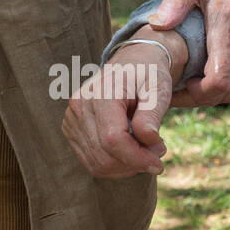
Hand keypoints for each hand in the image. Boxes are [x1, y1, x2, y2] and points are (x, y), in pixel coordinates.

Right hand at [62, 30, 186, 178]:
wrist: (129, 63)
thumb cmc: (147, 75)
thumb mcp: (157, 88)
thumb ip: (152, 112)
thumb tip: (148, 137)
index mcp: (100, 93)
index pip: (113, 139)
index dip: (137, 158)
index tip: (158, 163)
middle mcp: (80, 105)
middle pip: (104, 156)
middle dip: (134, 163)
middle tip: (156, 150)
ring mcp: (71, 118)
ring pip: (97, 164)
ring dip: (125, 166)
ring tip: (144, 148)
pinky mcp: (70, 128)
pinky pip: (91, 162)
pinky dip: (113, 164)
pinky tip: (128, 149)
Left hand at [146, 0, 229, 106]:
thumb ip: (175, 2)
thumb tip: (157, 25)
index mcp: (227, 22)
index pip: (220, 77)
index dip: (201, 92)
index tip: (182, 86)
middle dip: (205, 98)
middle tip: (179, 92)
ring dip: (216, 94)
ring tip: (189, 86)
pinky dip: (226, 83)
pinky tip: (204, 76)